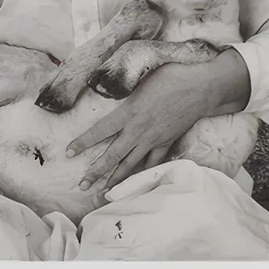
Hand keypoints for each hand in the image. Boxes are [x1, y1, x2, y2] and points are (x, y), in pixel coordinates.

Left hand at [65, 51, 249, 191]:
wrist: (199, 88)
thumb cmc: (171, 77)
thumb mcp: (141, 78)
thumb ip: (124, 88)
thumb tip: (106, 85)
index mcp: (129, 112)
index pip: (100, 131)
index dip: (84, 142)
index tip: (69, 152)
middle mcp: (138, 130)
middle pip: (113, 155)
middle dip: (96, 171)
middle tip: (82, 184)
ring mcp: (153, 139)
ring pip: (131, 164)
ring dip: (116, 178)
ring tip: (103, 191)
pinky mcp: (166, 142)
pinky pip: (152, 162)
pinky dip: (143, 172)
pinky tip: (136, 180)